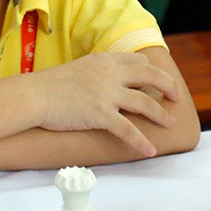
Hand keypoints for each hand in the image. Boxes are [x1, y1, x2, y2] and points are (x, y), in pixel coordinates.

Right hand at [33, 52, 178, 156]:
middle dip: (167, 85)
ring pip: (145, 103)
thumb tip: (106, 80)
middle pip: (150, 75)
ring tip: (170, 122)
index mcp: (105, 60)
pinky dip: (141, 141)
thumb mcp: (79, 67)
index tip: (158, 79)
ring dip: (160, 114)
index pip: (137, 61)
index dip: (151, 70)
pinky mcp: (101, 114)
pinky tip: (150, 150)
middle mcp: (110, 73)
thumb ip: (97, 71)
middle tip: (175, 96)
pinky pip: (128, 129)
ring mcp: (107, 94)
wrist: (35, 95)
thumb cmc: (50, 84)